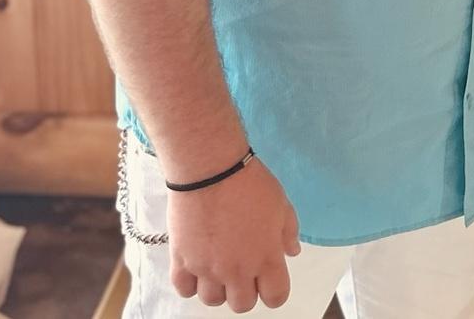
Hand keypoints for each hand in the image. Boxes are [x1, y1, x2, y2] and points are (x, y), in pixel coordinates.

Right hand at [166, 160, 301, 311]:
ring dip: (217, 287)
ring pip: (212, 300)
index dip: (274, 291)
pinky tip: (196, 263)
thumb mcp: (281, 203)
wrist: (212, 169)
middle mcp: (237, 271)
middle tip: (243, 268)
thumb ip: (288, 232)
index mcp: (266, 258)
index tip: (269, 278)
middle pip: (242, 305)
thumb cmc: (250, 182)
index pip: (276, 297)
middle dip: (245, 290)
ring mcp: (208, 269)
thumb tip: (291, 252)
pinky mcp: (182, 261)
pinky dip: (190, 282)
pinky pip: (184, 289)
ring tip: (218, 263)